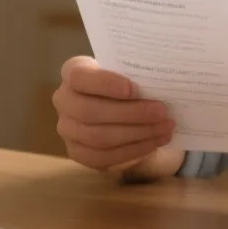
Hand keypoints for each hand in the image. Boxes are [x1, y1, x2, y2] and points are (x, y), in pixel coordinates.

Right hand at [52, 56, 178, 176]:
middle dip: (130, 114)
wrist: (119, 106)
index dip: (105, 83)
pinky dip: (132, 150)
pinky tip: (154, 143)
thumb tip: (160, 86)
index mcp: (73, 71)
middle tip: (161, 112)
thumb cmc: (125, 82)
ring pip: (98, 137)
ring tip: (164, 128)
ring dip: (136, 134)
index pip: (79, 76)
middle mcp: (63, 99)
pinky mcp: (77, 151)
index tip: (134, 89)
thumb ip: (137, 75)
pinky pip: (103, 157)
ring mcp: (67, 128)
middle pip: (90, 111)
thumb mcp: (127, 72)